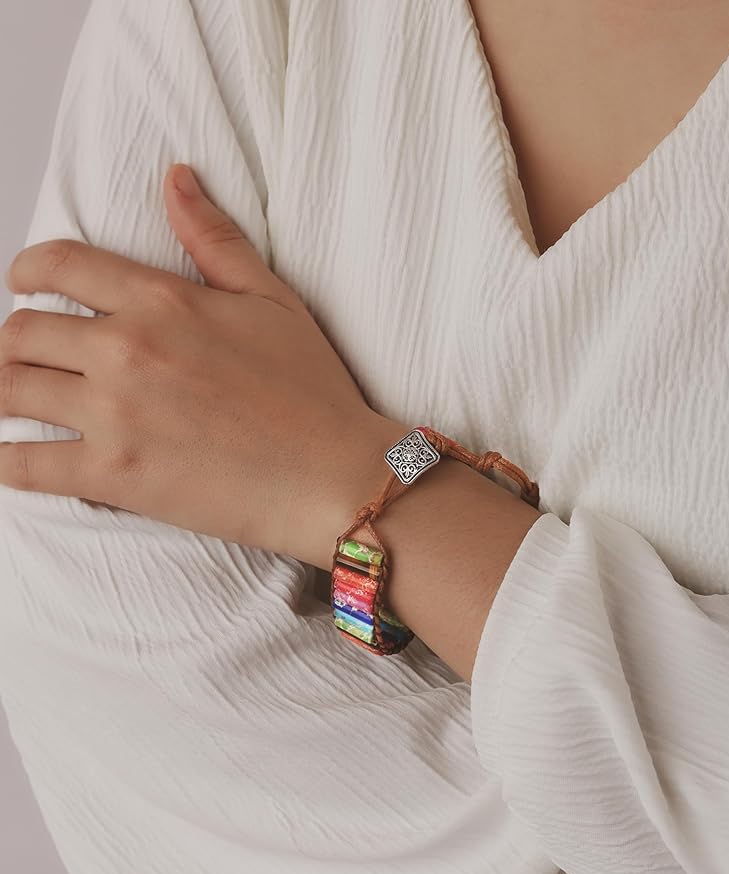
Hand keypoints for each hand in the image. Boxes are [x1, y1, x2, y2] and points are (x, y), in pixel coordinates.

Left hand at [0, 164, 386, 562]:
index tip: (23, 286)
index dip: (26, 271)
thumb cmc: (312, 392)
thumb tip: (175, 177)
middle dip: (13, 340)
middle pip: (20, 332)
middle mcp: (127, 350)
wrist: (332, 477)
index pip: (58, 264)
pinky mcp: (114, 477)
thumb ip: (214, 238)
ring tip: (18, 401)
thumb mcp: (272, 300)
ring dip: (4, 393)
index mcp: (162, 301)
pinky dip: (4, 460)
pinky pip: (23, 465)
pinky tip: (10, 456)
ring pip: (10, 391)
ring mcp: (115, 416)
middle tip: (28, 357)